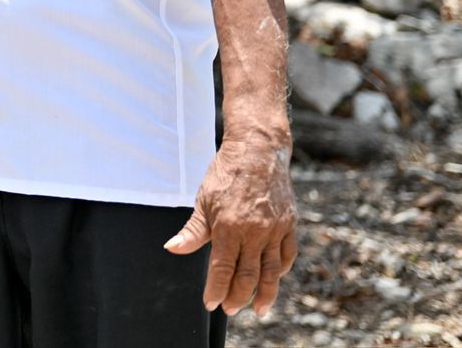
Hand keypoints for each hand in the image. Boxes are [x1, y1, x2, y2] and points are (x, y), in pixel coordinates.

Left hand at [165, 133, 296, 317]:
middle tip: (232, 310)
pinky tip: (274, 279)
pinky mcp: (289, 224)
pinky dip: (280, 270)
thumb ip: (192, 230)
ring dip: (265, 293)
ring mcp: (275, 229)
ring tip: (259, 310)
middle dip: (239, 296)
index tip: (211, 304)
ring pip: (272, 271)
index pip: (222, 268)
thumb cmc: (226, 174)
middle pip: (248, 275)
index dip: (217, 289)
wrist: (258, 151)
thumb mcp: (203, 200)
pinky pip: (287, 255)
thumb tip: (172, 248)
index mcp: (230, 227)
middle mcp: (255, 232)